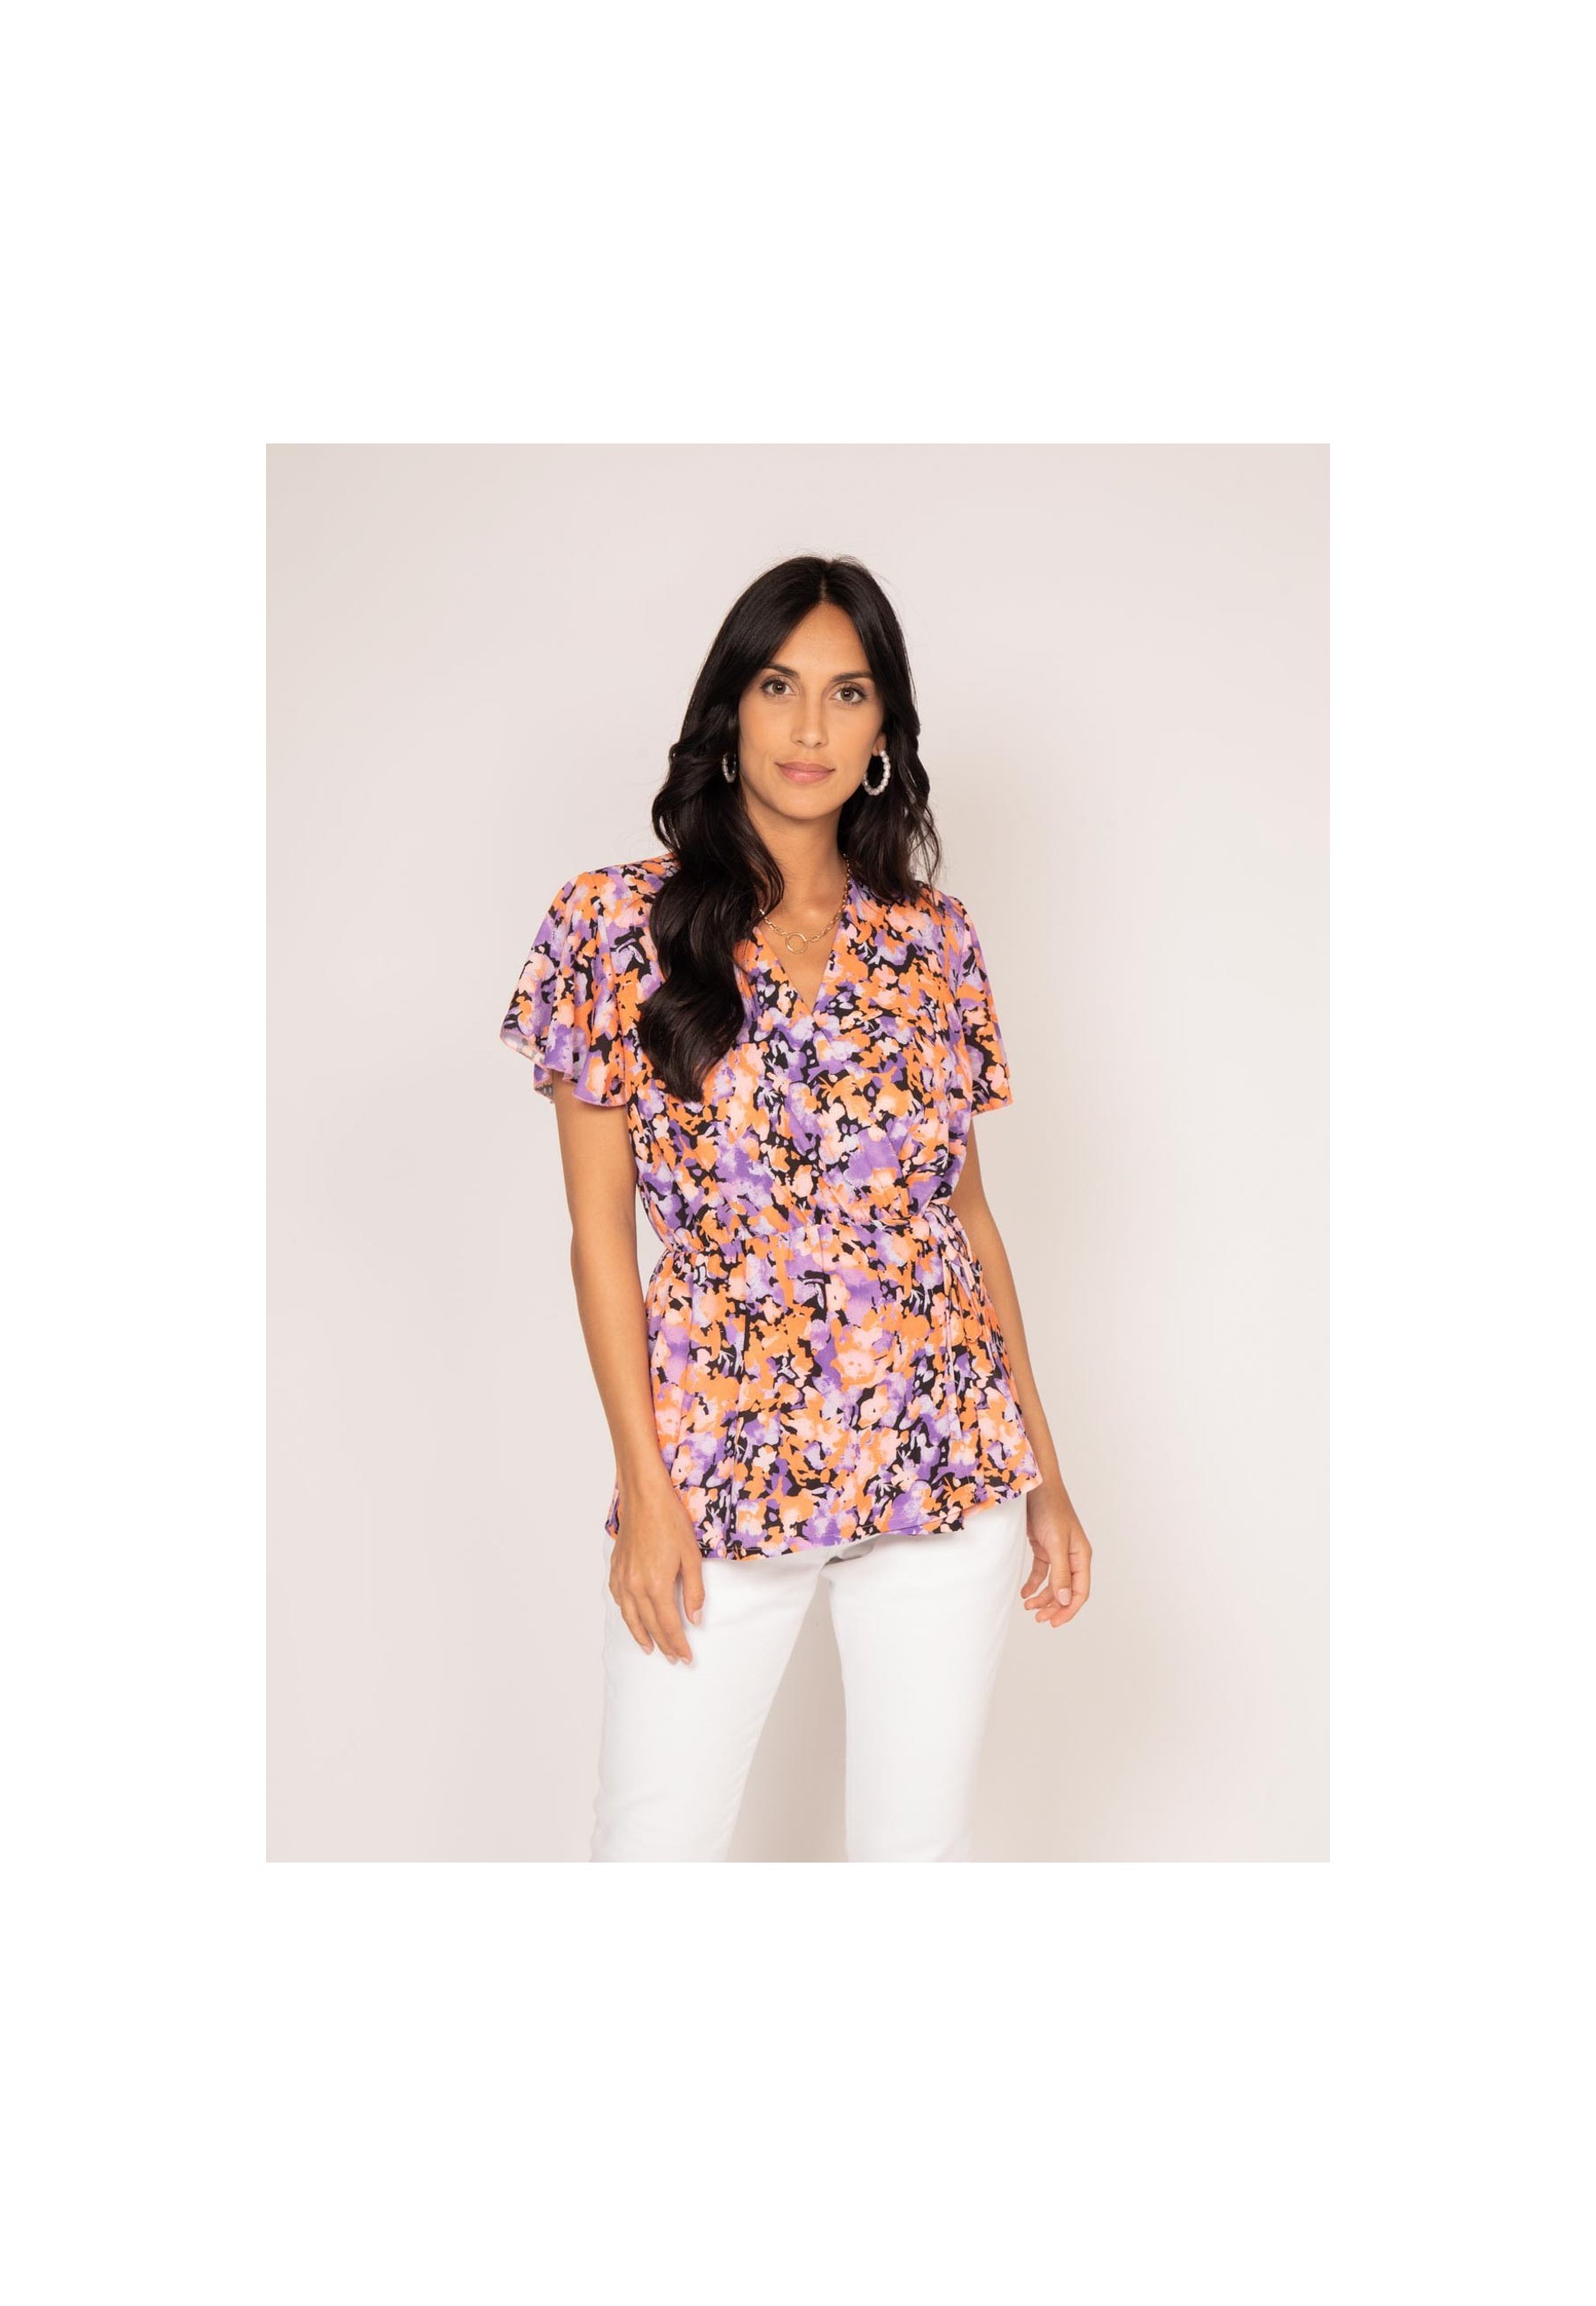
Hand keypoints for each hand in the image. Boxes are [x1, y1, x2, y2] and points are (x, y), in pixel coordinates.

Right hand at [609, 1472, 705, 1662]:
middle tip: (673, 1658)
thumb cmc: (671, 1522)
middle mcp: (636, 1587)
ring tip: (650, 1649)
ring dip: (641, 1635)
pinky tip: (633, 1618)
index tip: (686, 1657)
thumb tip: (694, 1620)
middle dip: (663, 1644)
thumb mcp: (692, 1557)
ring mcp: (622, 1578)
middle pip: (650, 1625)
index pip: (668, 1625)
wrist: (644, 1498)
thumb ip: (693, 1592)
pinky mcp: (616, 1569)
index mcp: (656, 1585)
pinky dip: (627, 1614)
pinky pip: (619, 1600)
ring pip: (630, 1617)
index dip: (678, 1644)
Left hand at [1020, 1481, 1091, 1627]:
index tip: (1054, 1623)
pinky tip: (1024, 1592)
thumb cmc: (1050, 1509)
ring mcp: (1058, 1552)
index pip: (1080, 1591)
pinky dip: (1033, 1583)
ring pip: (1053, 1583)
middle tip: (1038, 1619)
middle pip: (1066, 1590)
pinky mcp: (1044, 1546)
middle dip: (1054, 1606)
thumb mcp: (1056, 1544)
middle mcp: (1072, 1556)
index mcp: (1081, 1556)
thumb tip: (1064, 1601)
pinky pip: (1041, 1571)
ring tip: (1029, 1607)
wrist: (1035, 1486)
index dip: (1068, 1609)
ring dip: (1043, 1597)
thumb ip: (1060, 1573)